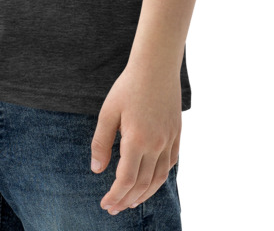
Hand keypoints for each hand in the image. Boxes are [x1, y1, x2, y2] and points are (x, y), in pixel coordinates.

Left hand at [90, 59, 181, 214]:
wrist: (156, 66)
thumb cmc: (128, 86)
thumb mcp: (108, 112)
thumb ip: (101, 142)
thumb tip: (97, 169)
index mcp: (136, 140)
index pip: (126, 180)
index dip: (115, 196)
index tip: (105, 204)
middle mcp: (156, 145)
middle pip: (142, 184)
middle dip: (127, 200)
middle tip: (114, 208)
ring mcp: (169, 140)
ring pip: (159, 178)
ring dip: (145, 194)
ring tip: (132, 202)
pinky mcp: (176, 134)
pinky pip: (171, 163)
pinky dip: (160, 177)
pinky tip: (151, 181)